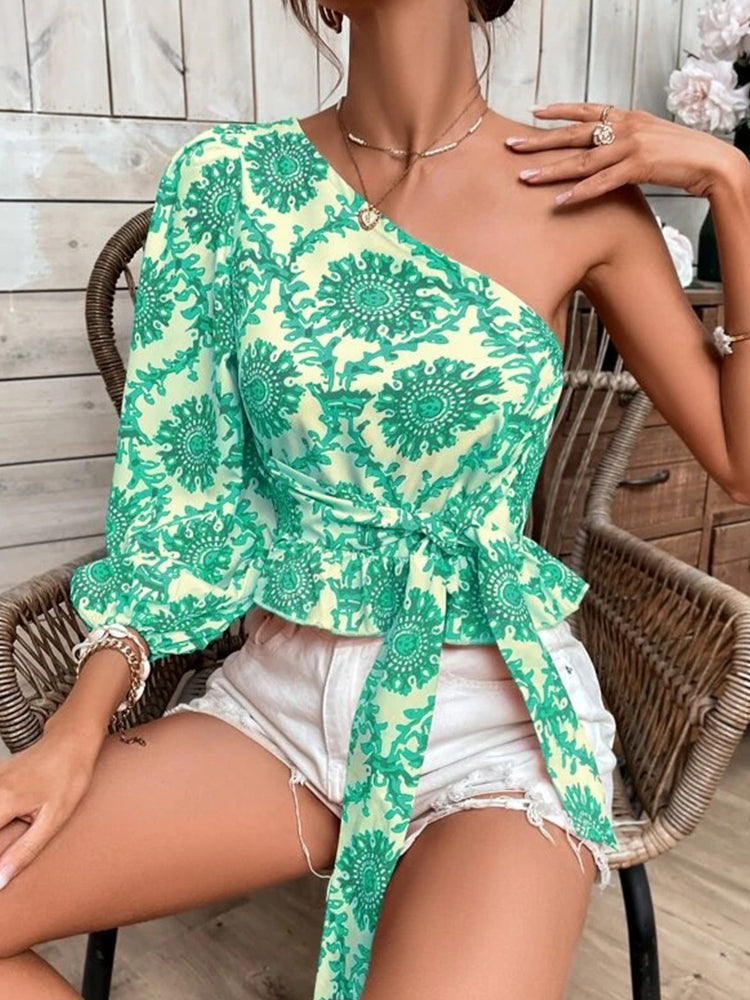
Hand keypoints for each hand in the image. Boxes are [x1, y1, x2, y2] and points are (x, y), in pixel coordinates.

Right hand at [0, 725, 98, 888]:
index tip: (9, 860)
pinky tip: (14, 819)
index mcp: (1, 800)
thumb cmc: (69, 775)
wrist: (72, 739)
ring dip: (2, 832)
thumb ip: (24, 852)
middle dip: (1, 843)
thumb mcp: (54, 819)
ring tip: (22, 829)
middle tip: (20, 842)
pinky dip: (1, 818)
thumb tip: (0, 881)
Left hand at [507, 102, 747, 204]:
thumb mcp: (648, 138)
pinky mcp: (638, 167)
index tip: (533, 112)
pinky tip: (559, 202)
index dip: (558, 110)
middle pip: (573, 134)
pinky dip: (579, 193)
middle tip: (510, 145)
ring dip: (550, 170)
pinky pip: (601, 182)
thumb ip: (623, 140)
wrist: (712, 161)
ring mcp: (630, 146)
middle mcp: (624, 127)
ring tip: (524, 178)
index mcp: (626, 117)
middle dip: (539, 141)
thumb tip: (602, 149)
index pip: (585, 109)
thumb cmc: (680, 153)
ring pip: (581, 160)